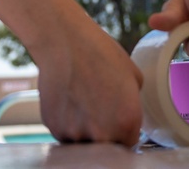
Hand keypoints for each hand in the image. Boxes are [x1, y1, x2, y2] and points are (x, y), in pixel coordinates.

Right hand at [33, 19, 144, 145]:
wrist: (64, 41)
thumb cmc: (100, 52)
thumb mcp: (133, 75)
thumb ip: (134, 102)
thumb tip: (128, 111)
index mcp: (127, 122)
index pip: (129, 143)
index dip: (123, 130)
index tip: (117, 119)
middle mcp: (102, 134)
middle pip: (106, 146)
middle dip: (105, 132)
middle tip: (98, 106)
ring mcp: (76, 133)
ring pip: (83, 141)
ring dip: (84, 128)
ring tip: (82, 98)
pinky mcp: (55, 128)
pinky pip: (65, 133)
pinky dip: (67, 122)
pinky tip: (69, 98)